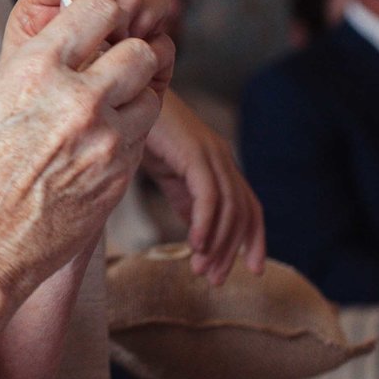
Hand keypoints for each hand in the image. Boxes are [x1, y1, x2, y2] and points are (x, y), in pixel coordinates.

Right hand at [0, 0, 161, 351]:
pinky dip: (125, 140)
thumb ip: (18, 81)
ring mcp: (106, 145)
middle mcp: (79, 101)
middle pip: (139, 51)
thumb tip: (40, 65)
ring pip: (151, 98)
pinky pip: (140, 143)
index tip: (92, 23)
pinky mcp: (119, 182)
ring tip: (104, 114)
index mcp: (36, 71)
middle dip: (126, 56)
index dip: (98, 12)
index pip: (98, 9)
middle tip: (107, 69)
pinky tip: (95, 151)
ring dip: (132, 99)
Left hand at [4, 0, 177, 91]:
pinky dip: (154, 48)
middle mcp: (94, 8)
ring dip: (143, 13)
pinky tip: (135, 67)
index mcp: (52, 0)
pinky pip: (163, 42)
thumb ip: (51, 23)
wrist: (44, 151)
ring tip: (124, 40)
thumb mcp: (22, 61)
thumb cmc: (22, 108)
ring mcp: (126, 32)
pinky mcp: (149, 63)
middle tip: (116, 19)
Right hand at [139, 94, 265, 282]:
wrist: (122, 99)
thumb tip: (198, 233)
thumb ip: (186, 201)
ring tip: (201, 270)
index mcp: (219, 163)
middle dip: (233, 250)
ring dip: (218, 244)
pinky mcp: (195, 153)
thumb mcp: (169, 175)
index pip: (249, 206)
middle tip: (215, 280)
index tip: (253, 269)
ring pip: (229, 208)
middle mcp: (222, 157)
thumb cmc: (140, 134)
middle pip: (243, 212)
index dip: (255, 239)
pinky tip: (195, 245)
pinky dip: (206, 224)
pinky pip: (209, 196)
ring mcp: (211, 153)